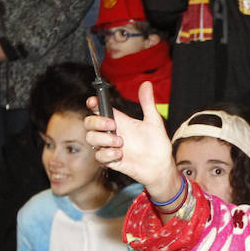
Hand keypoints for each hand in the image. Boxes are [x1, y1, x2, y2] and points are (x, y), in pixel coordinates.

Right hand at [84, 81, 179, 200]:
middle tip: (113, 125)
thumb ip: (147, 103)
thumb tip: (146, 84)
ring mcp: (109, 146)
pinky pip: (99, 156)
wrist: (161, 166)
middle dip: (96, 121)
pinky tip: (120, 154)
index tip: (93, 101)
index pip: (99, 109)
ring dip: (104, 139)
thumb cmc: (157, 144)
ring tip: (120, 143)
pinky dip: (107, 154)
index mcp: (120, 121)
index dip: (93, 103)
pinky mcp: (111, 160)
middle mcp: (112, 132)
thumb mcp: (153, 121)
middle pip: (89, 122)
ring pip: (91, 138)